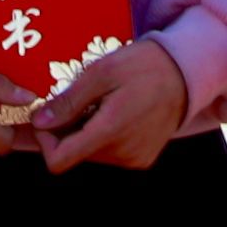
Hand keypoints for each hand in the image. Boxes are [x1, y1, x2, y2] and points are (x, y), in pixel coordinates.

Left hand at [33, 37, 190, 170]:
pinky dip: (102, 135)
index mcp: (110, 133)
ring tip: (99, 103)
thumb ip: (69, 101)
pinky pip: (109, 153)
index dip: (46, 141)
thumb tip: (39, 122)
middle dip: (66, 130)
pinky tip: (113, 111)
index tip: (49, 115)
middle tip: (78, 99)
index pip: (59, 161)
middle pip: (73, 154)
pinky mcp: (142, 159)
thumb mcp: (102, 72)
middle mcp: (123, 154)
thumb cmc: (144, 66)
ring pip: (90, 154)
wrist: (186, 74)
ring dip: (84, 131)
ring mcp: (134, 159)